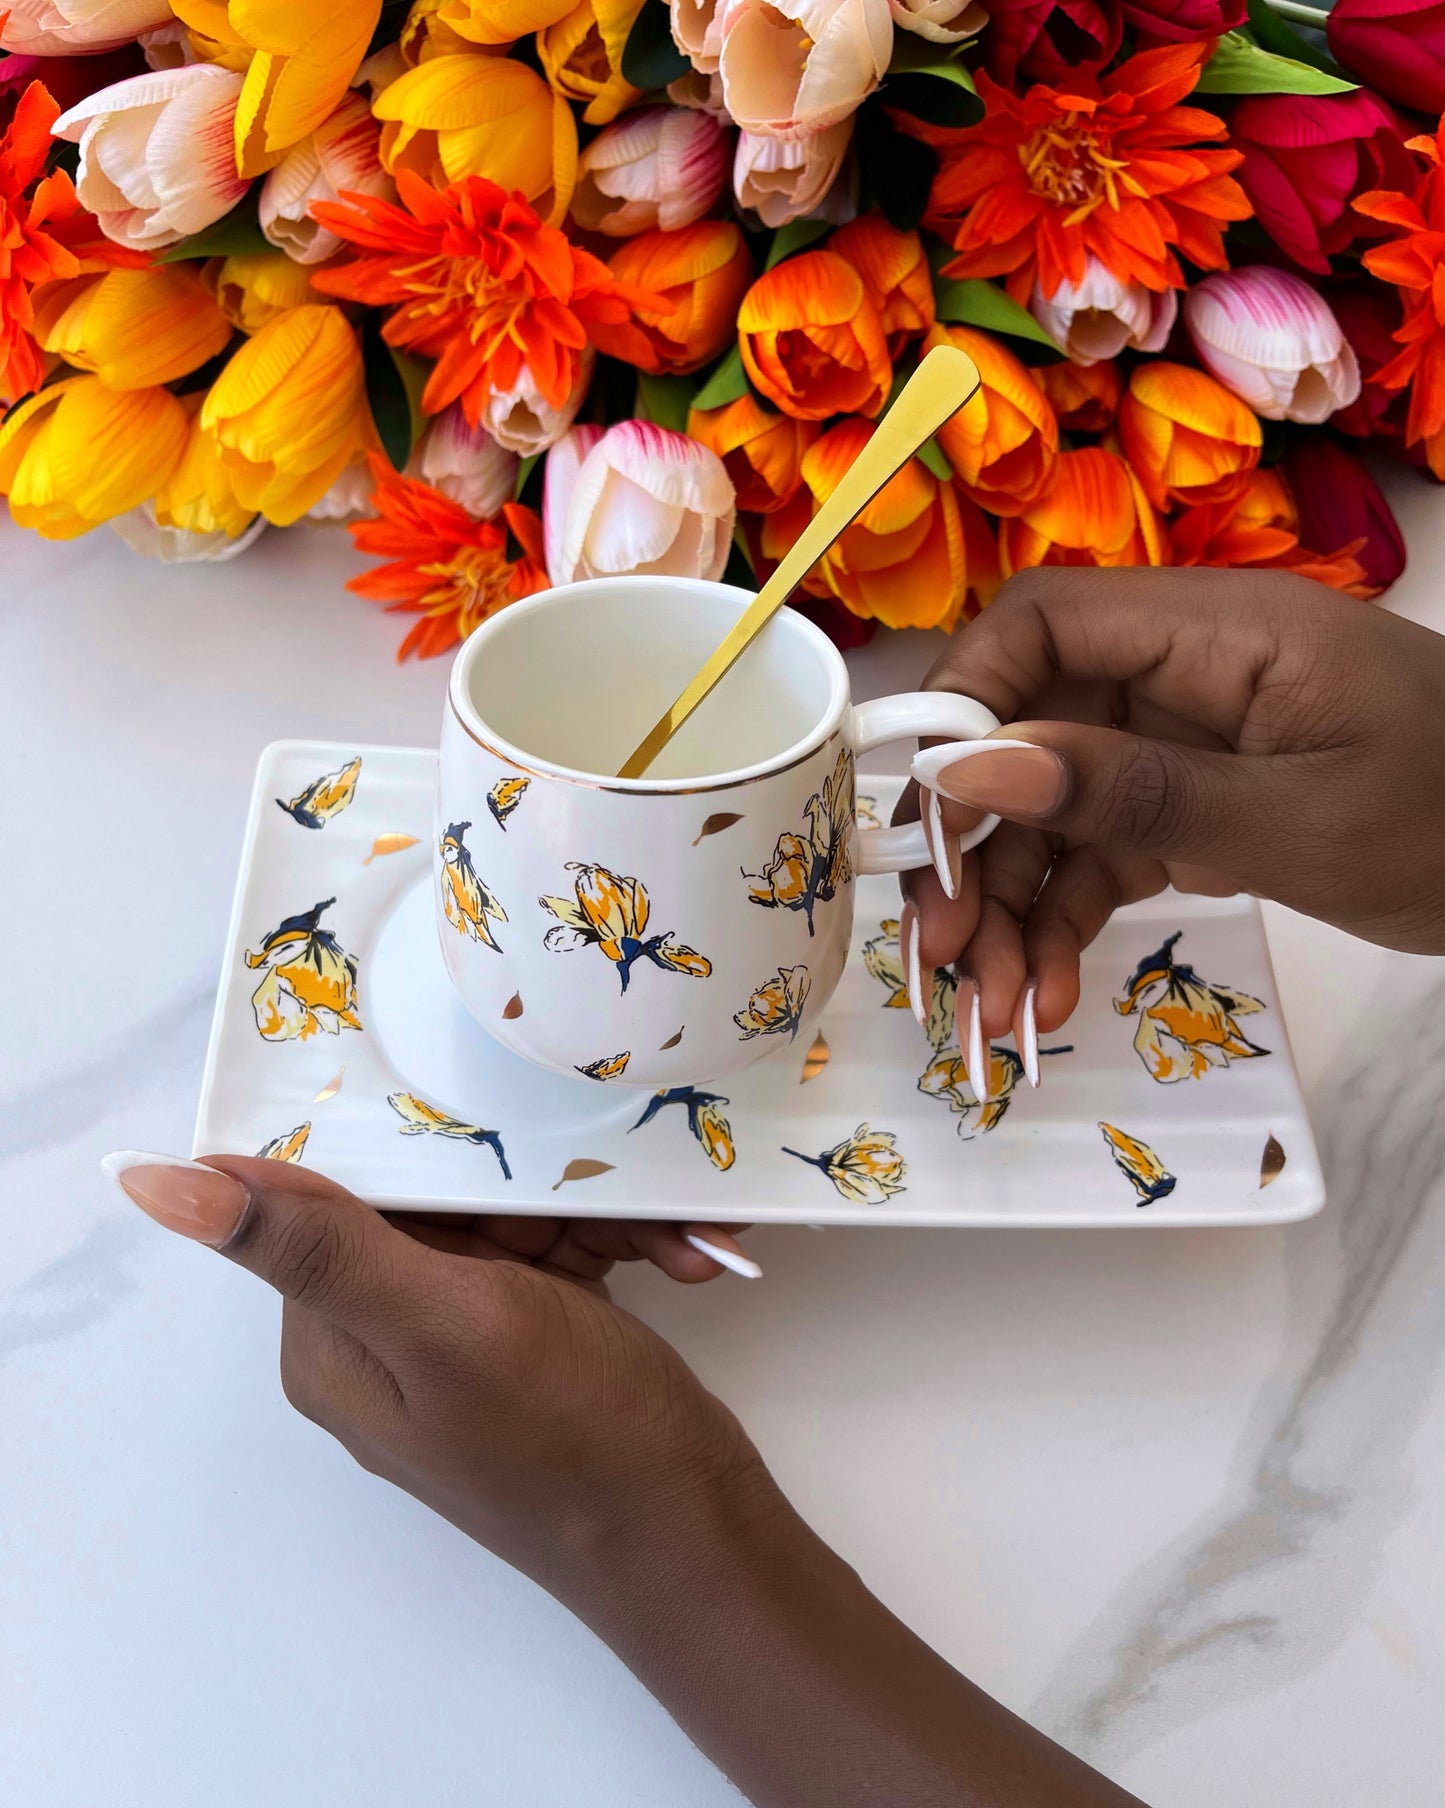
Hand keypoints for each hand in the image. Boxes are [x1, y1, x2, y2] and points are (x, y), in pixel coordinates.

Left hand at [105, 1153, 773, 1590]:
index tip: (502, 1127)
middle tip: (609, 1195)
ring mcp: (462, 1339)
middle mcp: (384, 1335)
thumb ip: (314, 1247)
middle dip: (536, 1187)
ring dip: (596, 1216)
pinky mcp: (531, 1336)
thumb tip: (150, 1182)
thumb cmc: (569, 1435)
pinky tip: (677, 1259)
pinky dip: (615, 1246)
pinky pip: (560, 1253)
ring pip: (514, 1218)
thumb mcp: (442, 1327)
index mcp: (334, 1337)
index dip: (423, 1147)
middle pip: (440, 1199)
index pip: (341, 1192)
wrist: (693, 1537)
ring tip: (667, 1241)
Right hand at [899, 566, 1444, 1055]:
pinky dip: (1064, 925)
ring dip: (1009, 910)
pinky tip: (1048, 996)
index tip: (926, 816)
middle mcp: (1178, 679)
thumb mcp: (1297, 818)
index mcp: (1211, 633)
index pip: (1040, 627)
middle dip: (970, 845)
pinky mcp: (1193, 811)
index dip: (963, 705)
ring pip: (1050, 812)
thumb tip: (971, 769)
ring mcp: (1181, 747)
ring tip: (994, 1010)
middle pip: (1025, 735)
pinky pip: (1098, 857)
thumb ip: (1133, 793)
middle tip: (938, 952)